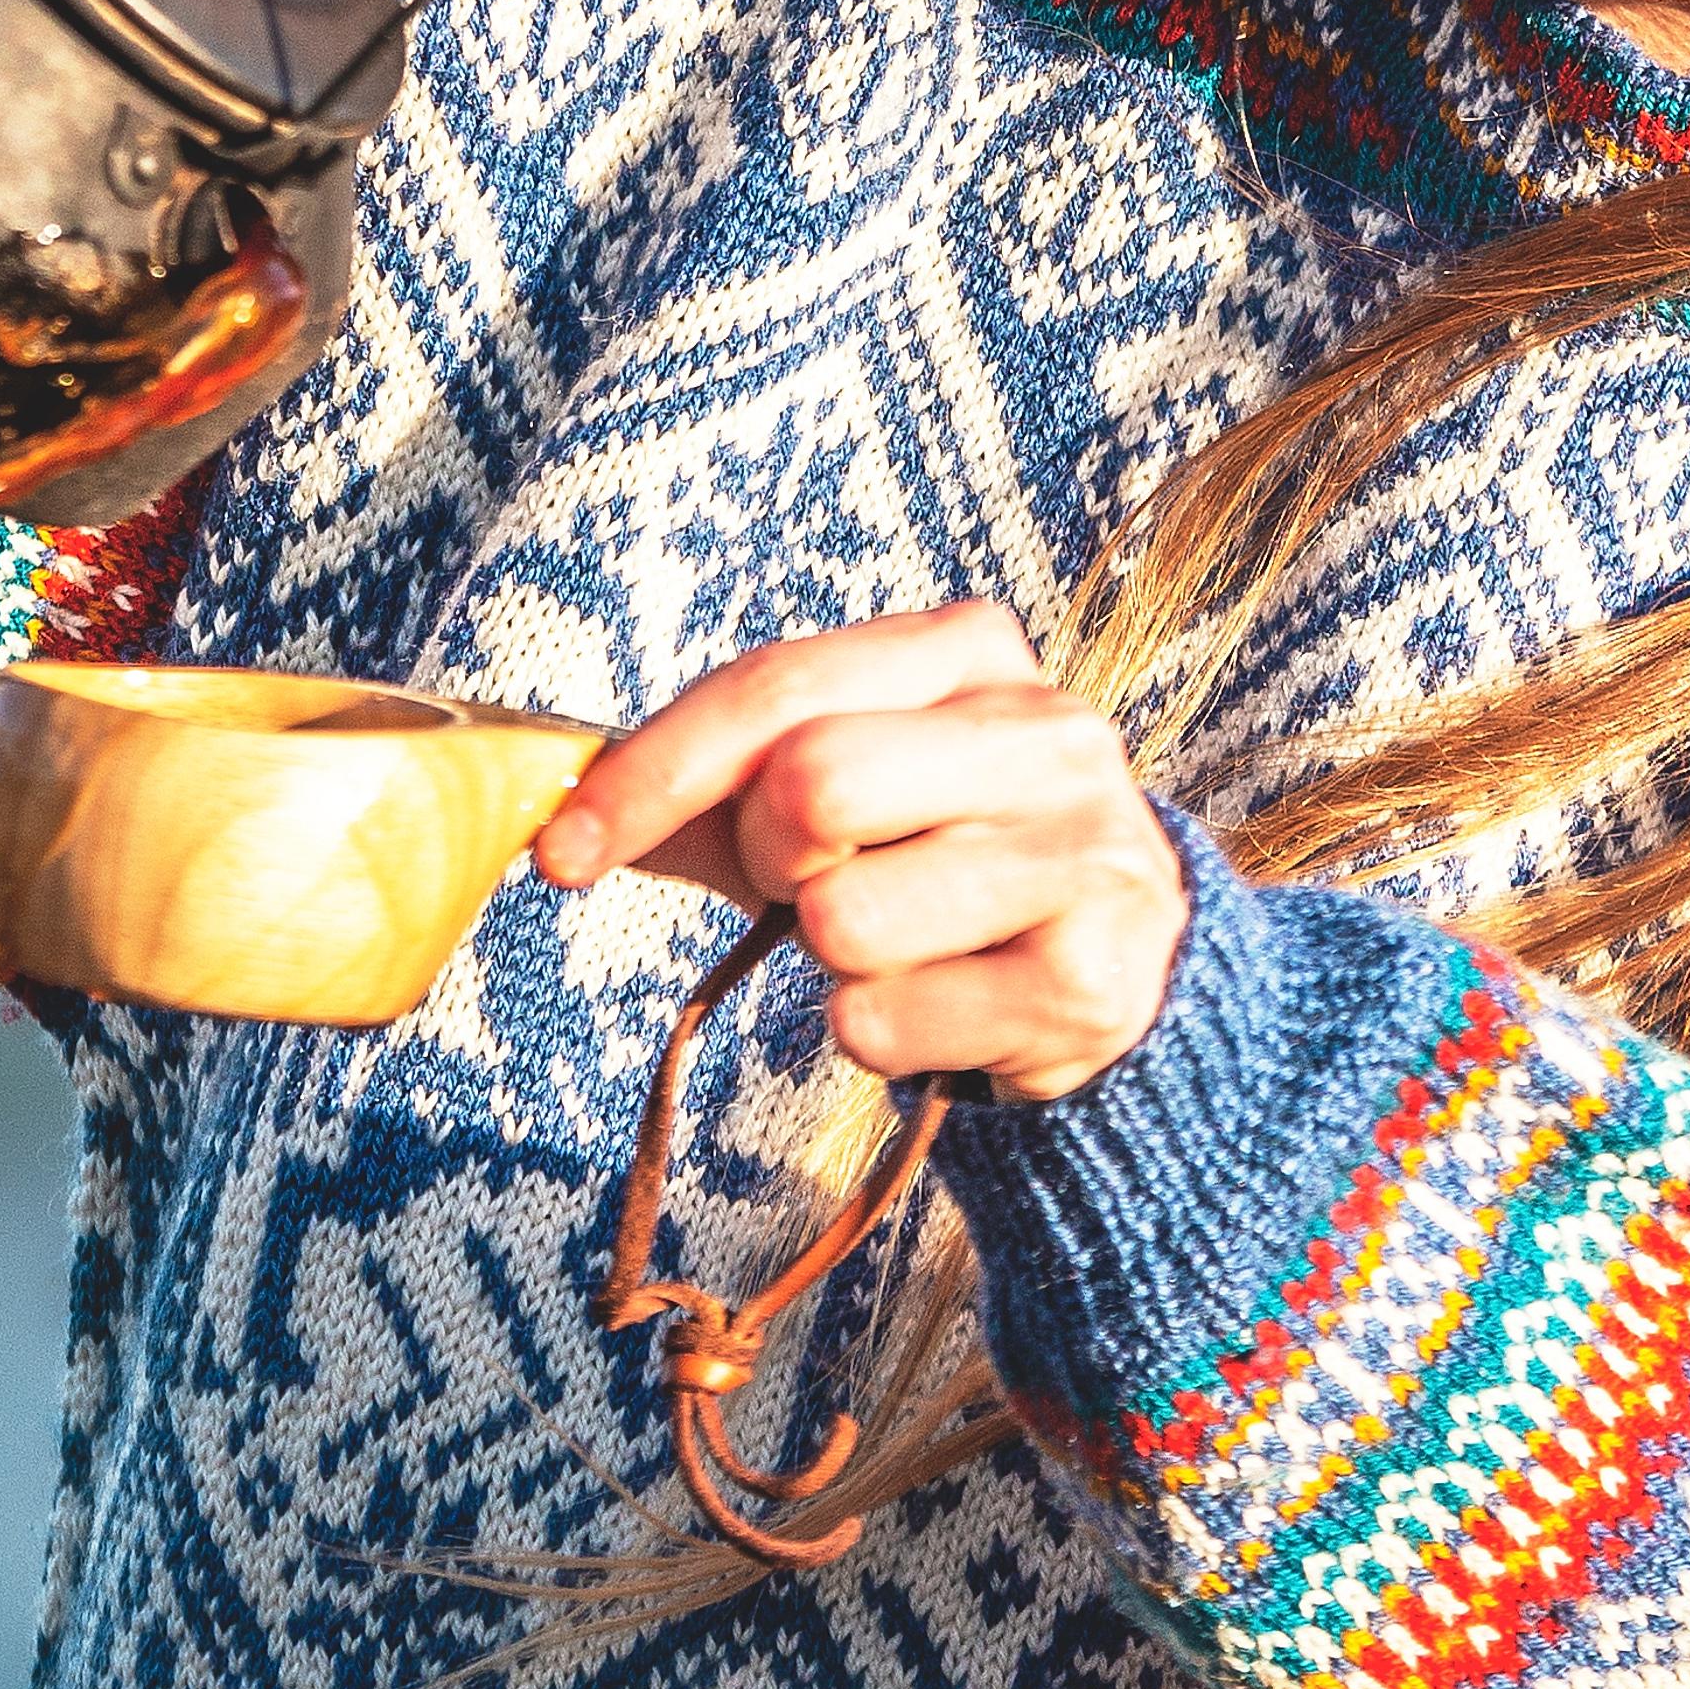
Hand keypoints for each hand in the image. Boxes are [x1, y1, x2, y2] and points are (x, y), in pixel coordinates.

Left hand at [534, 601, 1188, 1103]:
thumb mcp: (851, 787)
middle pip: (808, 787)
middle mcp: (1046, 732)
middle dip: (771, 861)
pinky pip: (884, 1023)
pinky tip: (946, 1007)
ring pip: (843, 919)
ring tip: (901, 946)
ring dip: (832, 961)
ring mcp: (1082, 852)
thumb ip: (720, 779)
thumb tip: (559, 809)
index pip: (777, 688)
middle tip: (811, 886)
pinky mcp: (1088, 979)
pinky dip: (878, 1035)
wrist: (1130, 971)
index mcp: (972, 653)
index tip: (561, 850)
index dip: (651, 772)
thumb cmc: (947, 862)